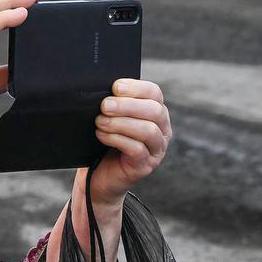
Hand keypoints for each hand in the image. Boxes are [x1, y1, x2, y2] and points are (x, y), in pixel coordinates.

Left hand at [89, 79, 171, 203]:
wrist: (100, 174)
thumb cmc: (107, 141)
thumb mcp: (113, 118)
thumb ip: (114, 103)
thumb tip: (104, 90)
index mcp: (156, 112)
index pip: (154, 93)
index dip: (136, 88)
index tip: (115, 87)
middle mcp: (162, 129)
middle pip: (154, 110)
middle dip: (127, 106)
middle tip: (104, 106)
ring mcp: (157, 149)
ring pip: (148, 130)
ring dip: (120, 123)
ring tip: (100, 122)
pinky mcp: (145, 165)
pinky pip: (137, 149)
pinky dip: (117, 139)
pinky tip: (102, 135)